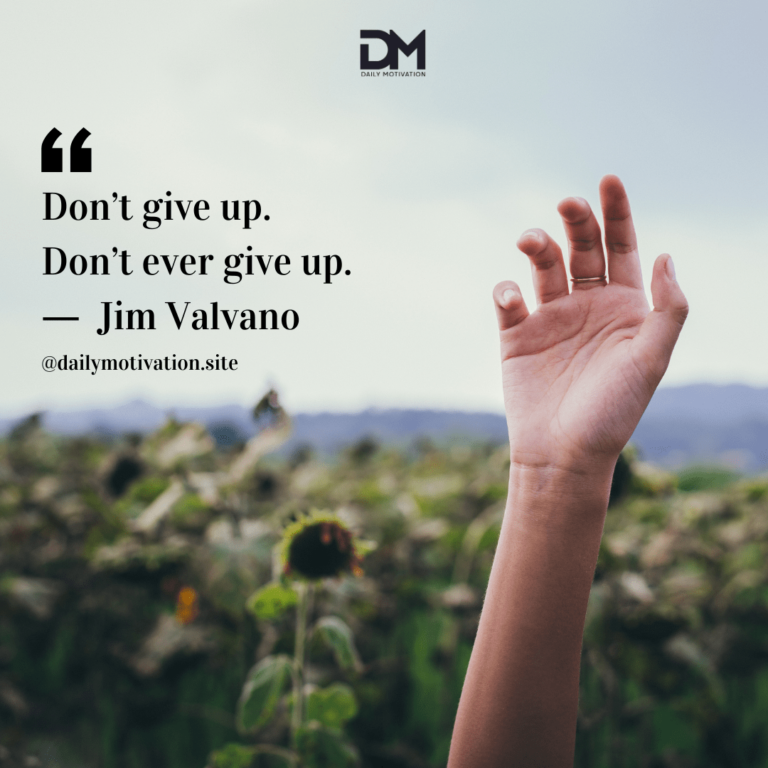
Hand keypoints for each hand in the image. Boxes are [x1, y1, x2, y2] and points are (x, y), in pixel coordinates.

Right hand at [493, 175, 687, 471]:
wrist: (564, 452)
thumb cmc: (613, 411)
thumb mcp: (652, 359)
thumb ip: (667, 308)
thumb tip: (665, 255)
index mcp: (623, 306)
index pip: (621, 247)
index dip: (617, 212)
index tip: (608, 179)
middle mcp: (587, 305)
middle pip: (582, 248)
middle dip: (576, 221)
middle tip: (568, 203)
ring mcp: (550, 319)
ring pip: (542, 266)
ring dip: (537, 245)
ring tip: (530, 240)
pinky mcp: (515, 335)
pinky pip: (508, 301)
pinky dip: (506, 291)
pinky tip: (512, 299)